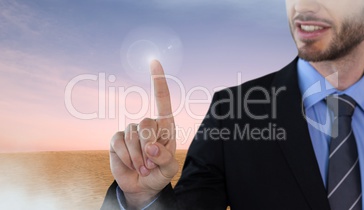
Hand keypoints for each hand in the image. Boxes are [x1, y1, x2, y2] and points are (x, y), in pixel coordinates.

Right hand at [109, 60, 178, 207]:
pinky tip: (131, 164)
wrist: (142, 186)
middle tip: (151, 164)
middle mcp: (148, 124)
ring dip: (138, 156)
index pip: (162, 99)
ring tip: (143, 167)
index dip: (158, 80)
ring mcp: (131, 130)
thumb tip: (150, 146)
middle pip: (146, 123)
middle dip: (148, 146)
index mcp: (165, 126)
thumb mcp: (169, 169)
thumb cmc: (159, 174)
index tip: (154, 61)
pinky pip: (118, 142)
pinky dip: (126, 157)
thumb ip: (165, 158)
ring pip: (132, 134)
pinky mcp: (117, 139)